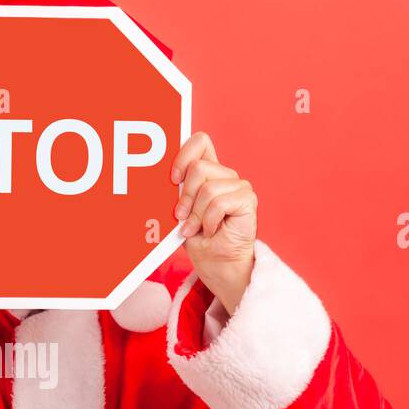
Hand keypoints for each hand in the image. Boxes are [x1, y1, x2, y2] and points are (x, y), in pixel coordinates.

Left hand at [171, 132, 256, 314]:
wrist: (217, 266)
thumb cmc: (199, 240)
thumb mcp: (180, 213)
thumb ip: (177, 193)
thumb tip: (161, 178)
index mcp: (209, 173)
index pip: (200, 142)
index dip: (183, 155)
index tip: (172, 180)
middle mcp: (225, 176)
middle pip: (198, 167)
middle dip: (185, 198)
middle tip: (183, 218)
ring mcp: (238, 186)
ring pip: (207, 188)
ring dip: (196, 215)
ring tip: (197, 229)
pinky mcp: (247, 200)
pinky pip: (219, 202)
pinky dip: (209, 221)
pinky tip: (212, 231)